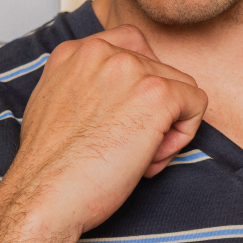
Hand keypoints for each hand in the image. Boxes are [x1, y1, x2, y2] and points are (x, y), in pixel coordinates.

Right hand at [0, 26, 207, 235]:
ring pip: (180, 88)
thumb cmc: (50, 167)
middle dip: (150, 112)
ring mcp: (131, 69)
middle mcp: (102, 52)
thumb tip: (116, 97)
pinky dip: (183, 135)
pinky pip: (196, 104)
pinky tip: (152, 158)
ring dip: (167, 125)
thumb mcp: (53, 106)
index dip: (138, 84)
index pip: (130, 47)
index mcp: (74, 52)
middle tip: (127, 148)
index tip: (126, 115)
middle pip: (158, 71)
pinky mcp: (157, 94)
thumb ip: (83, 87)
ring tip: (136, 157)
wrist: (46, 195)